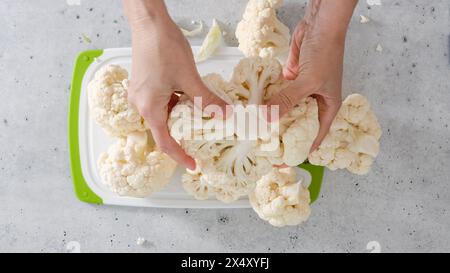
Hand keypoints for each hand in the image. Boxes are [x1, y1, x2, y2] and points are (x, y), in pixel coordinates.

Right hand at [124, 1, 225, 169]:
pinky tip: (189, 96)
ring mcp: (140, 94)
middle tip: (203, 135)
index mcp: (149, 108)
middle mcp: (141, 105)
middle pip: (163, 129)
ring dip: (181, 117)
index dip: (180, 156)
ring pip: (163, 114)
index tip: (193, 164)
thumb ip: (207, 100)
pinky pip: (160, 103)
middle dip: (184, 134)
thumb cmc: (164, 48)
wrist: (149, 23)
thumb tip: (225, 115)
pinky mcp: (144, 85)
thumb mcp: (189, 78)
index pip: (165, 142)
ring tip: (200, 113)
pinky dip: (175, 104)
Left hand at [267, 0, 355, 151]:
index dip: (300, 151)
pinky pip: (276, 93)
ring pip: (284, 108)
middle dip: (281, 135)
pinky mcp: (289, 78)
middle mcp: (314, 102)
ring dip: (271, 116)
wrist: (320, 25)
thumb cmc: (325, 54)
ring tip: (253, 131)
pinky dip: (267, 99)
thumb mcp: (308, 82)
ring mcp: (300, 90)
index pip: (314, 137)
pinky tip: (252, 108)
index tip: (283, 162)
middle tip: (262, 148)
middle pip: (296, 124)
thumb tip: (266, 118)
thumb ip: (287, 101)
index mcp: (327, 108)